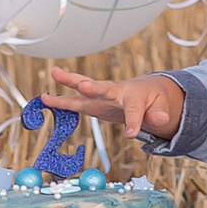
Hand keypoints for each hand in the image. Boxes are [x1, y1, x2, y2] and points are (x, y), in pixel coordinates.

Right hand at [38, 67, 187, 144]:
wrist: (144, 93)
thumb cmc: (151, 100)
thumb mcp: (160, 108)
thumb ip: (159, 115)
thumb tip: (160, 121)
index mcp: (134, 95)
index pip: (134, 110)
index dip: (133, 122)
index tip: (131, 134)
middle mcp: (115, 92)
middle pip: (104, 88)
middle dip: (94, 88)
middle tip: (84, 86)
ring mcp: (101, 96)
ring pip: (84, 89)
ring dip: (70, 82)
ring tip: (55, 72)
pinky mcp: (92, 103)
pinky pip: (75, 102)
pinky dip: (61, 100)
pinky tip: (45, 98)